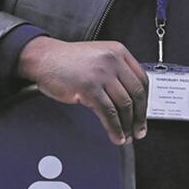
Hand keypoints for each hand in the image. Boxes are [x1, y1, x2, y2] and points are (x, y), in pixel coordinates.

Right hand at [17, 36, 147, 144]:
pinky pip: (108, 113)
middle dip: (139, 117)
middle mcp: (113, 60)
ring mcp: (101, 74)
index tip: (143, 114)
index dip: (145, 101)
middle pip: (136, 93)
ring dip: (127, 125)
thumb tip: (129, 97)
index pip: (142, 79)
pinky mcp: (89, 88)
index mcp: (118, 51)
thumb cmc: (67, 60)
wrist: (44, 58)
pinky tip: (115, 135)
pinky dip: (114, 128)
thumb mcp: (98, 57)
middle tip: (139, 130)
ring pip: (124, 105)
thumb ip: (115, 70)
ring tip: (126, 136)